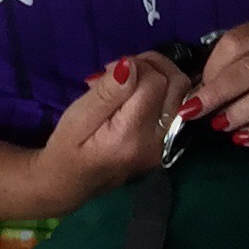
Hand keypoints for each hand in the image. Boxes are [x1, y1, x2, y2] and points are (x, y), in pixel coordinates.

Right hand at [32, 52, 192, 211]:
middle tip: (123, 70)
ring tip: (130, 79)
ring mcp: (165, 145)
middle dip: (154, 65)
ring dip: (160, 75)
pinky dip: (161, 91)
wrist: (71, 183)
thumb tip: (131, 64)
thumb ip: (107, 92)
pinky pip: (175, 106)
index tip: (110, 70)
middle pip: (177, 84)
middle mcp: (157, 141)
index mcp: (133, 135)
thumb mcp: (78, 116)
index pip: (155, 83)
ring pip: (181, 93)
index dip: (136, 65)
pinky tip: (137, 95)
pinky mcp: (166, 145)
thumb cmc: (67, 149)